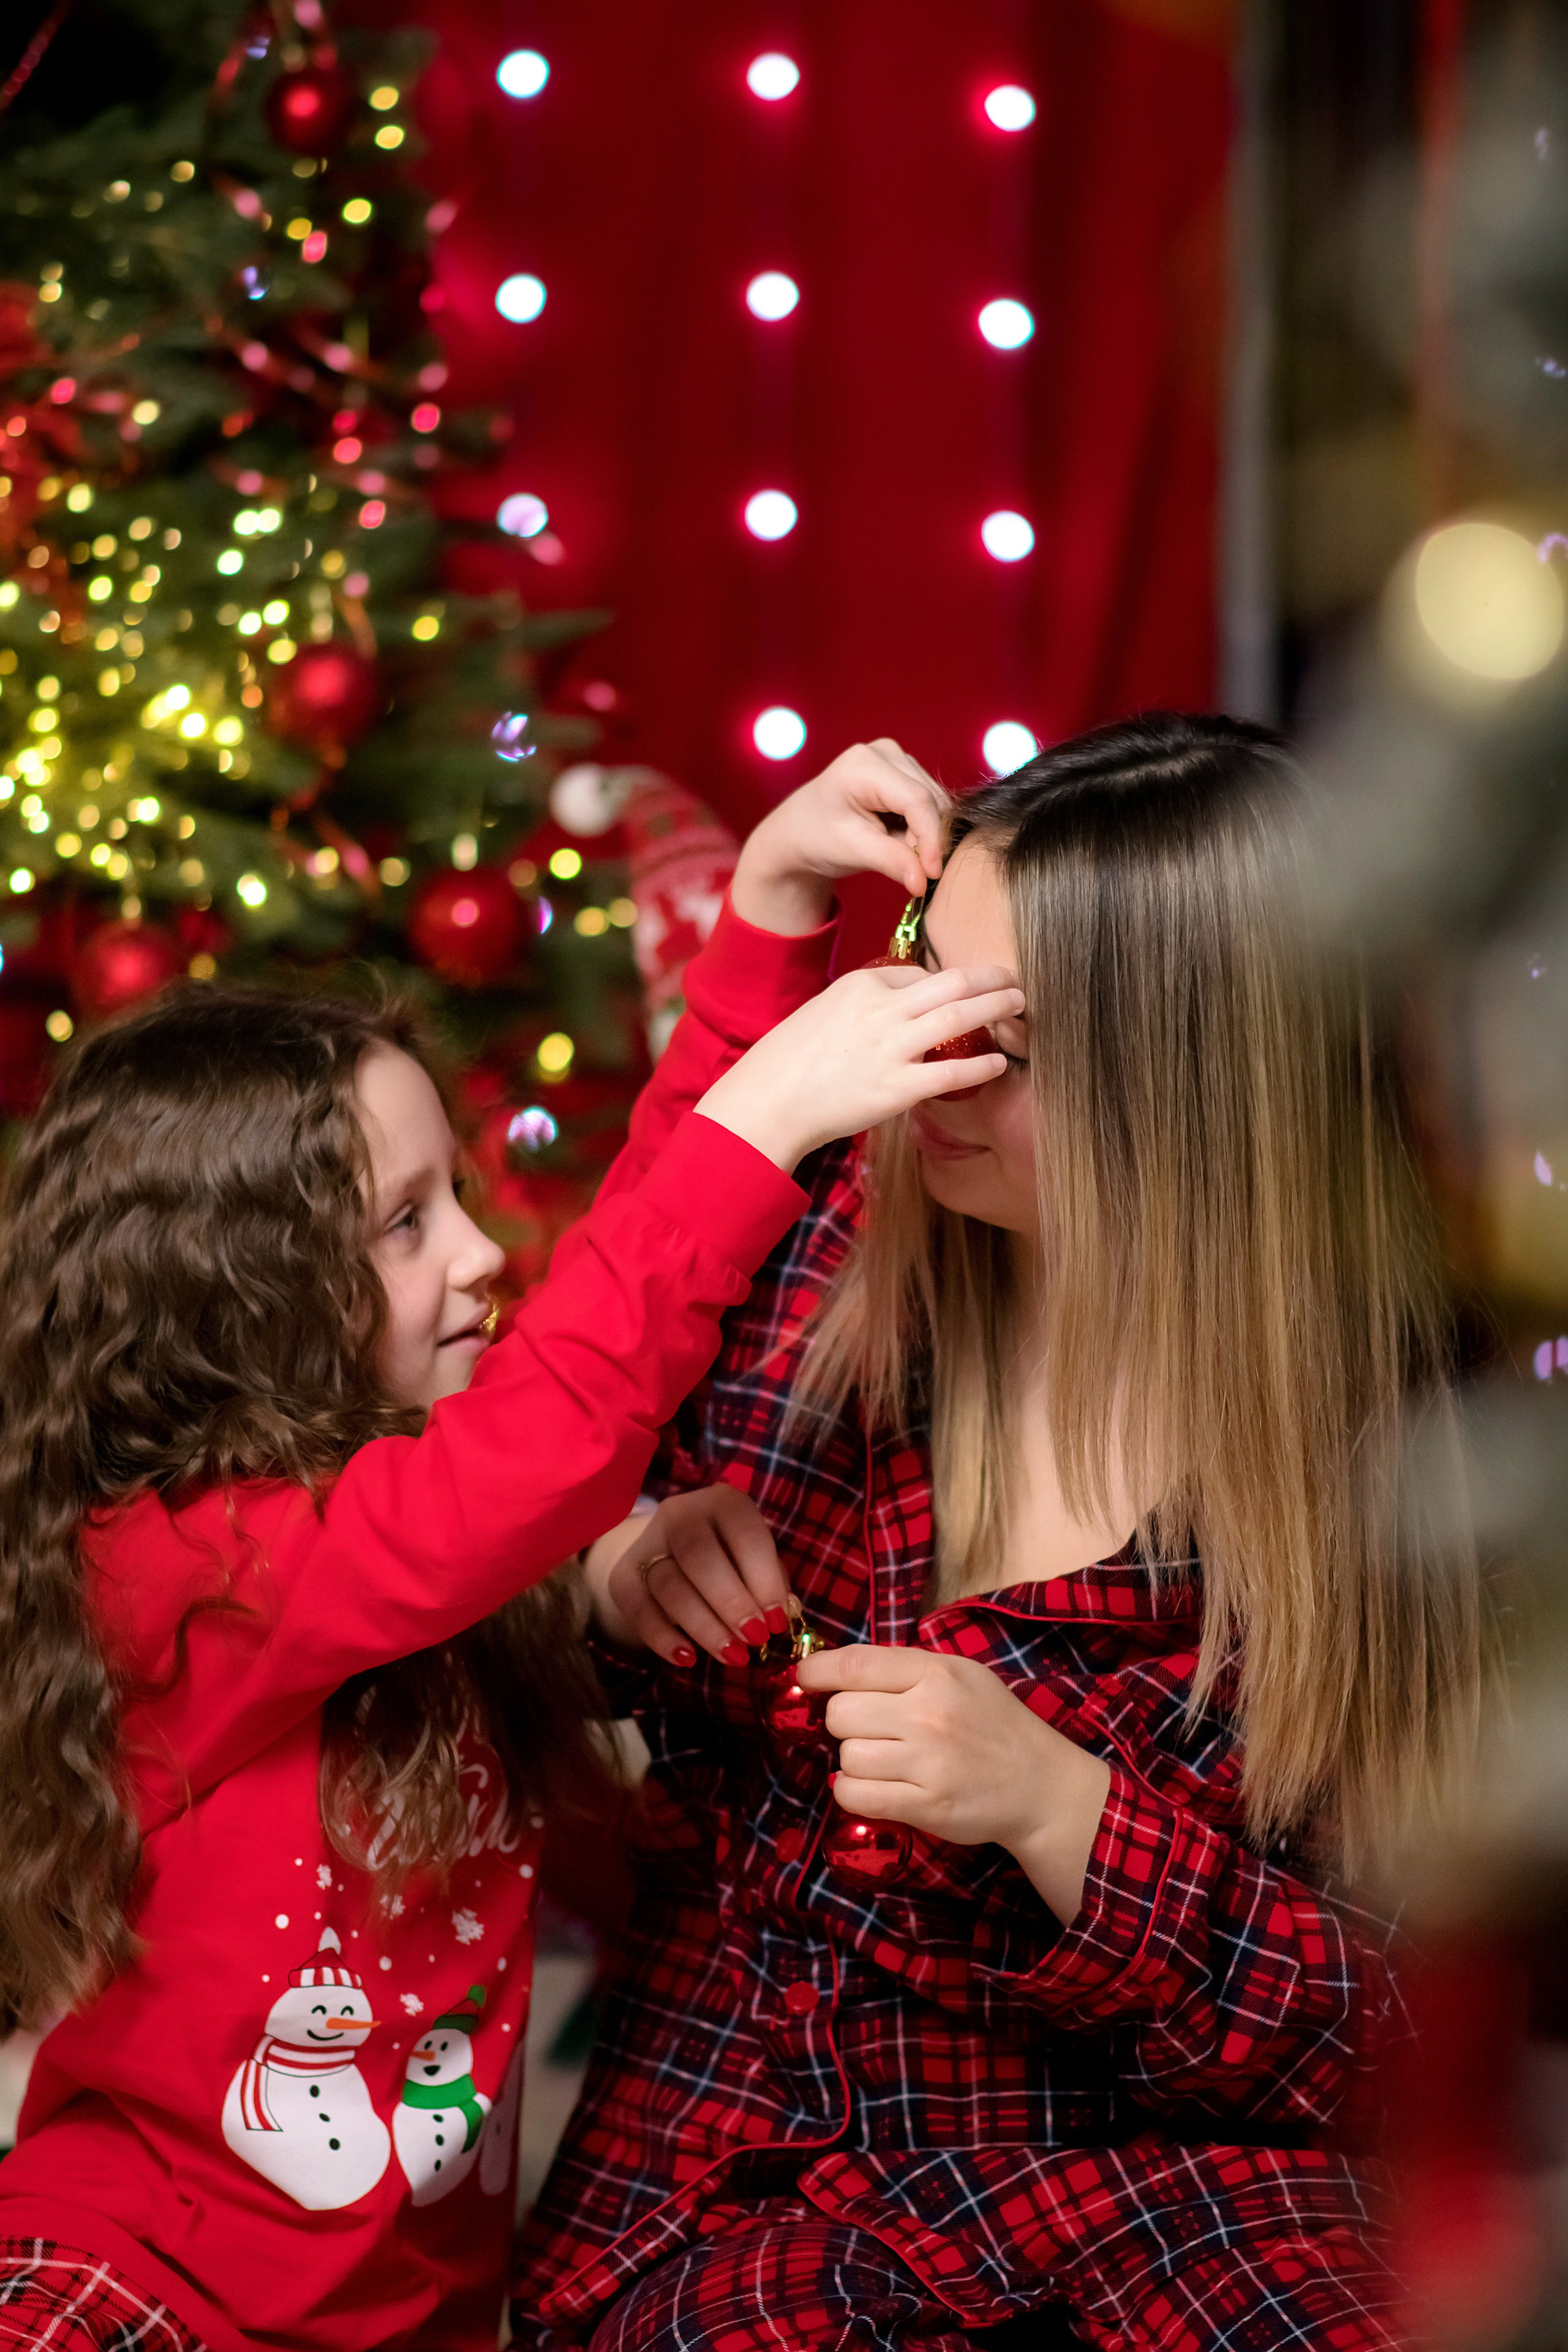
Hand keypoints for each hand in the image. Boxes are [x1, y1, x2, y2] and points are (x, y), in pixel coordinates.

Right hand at [583, 1484, 790, 1668]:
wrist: (674, 1554)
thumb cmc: (732, 1559)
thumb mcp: (757, 1561)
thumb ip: (770, 1583)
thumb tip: (780, 1616)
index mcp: (724, 1502)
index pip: (744, 1534)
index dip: (763, 1579)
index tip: (776, 1621)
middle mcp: (681, 1513)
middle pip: (699, 1556)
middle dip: (730, 1603)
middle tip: (754, 1639)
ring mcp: (647, 1542)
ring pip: (669, 1585)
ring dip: (703, 1626)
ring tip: (732, 1656)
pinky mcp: (623, 1574)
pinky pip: (638, 1608)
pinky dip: (662, 1638)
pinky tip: (687, 1658)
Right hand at [694, 960, 1021, 1170]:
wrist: (770, 1100)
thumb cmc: (793, 1058)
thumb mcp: (826, 1011)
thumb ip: (867, 1002)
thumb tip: (907, 1003)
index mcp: (862, 983)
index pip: (919, 974)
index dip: (948, 983)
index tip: (966, 990)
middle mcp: (881, 1009)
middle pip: (953, 983)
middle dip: (991, 979)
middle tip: (1015, 980)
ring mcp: (891, 1048)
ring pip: (960, 1017)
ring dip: (998, 1008)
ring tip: (1021, 1007)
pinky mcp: (896, 1088)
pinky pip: (953, 1072)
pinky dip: (983, 1064)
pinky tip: (1000, 1063)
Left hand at [731, 740, 949, 935]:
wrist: (800, 830)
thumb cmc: (817, 837)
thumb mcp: (852, 851)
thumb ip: (892, 862)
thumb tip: (925, 880)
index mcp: (864, 765)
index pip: (916, 800)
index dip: (930, 837)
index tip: (933, 873)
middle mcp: (884, 752)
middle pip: (928, 799)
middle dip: (927, 839)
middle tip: (913, 871)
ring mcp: (896, 758)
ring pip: (933, 801)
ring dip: (924, 835)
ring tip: (896, 853)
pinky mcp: (903, 771)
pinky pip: (928, 802)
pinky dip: (920, 828)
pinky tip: (898, 840)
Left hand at [797, 1645, 1111, 1924]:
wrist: (1040, 1785)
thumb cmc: (995, 1724)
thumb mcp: (960, 1676)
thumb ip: (904, 1669)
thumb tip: (836, 1671)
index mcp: (936, 1673)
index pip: (855, 1665)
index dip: (818, 1671)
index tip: (805, 1679)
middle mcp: (929, 1714)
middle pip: (840, 1713)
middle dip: (844, 1723)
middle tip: (868, 1731)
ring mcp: (927, 1763)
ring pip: (847, 1757)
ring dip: (854, 1761)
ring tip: (884, 1762)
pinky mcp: (925, 1806)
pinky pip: (856, 1796)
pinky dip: (853, 1793)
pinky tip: (874, 1787)